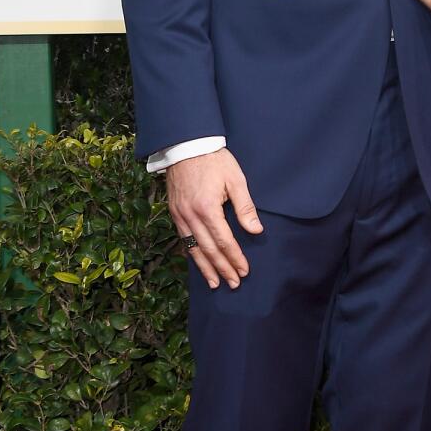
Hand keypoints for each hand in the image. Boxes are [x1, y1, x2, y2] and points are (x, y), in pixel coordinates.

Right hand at [165, 148, 262, 288]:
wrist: (186, 145)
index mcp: (208, 208)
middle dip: (222, 269)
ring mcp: (180, 215)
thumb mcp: (235, 180)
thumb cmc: (214, 160)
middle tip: (233, 283)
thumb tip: (256, 230)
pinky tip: (199, 263)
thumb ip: (245, 207)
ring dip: (205, 268)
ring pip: (193, 249)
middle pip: (209, 250)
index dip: (235, 258)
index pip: (224, 241)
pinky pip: (183, 239)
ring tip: (215, 284)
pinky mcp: (174, 213)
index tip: (244, 270)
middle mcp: (191, 216)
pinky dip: (192, 254)